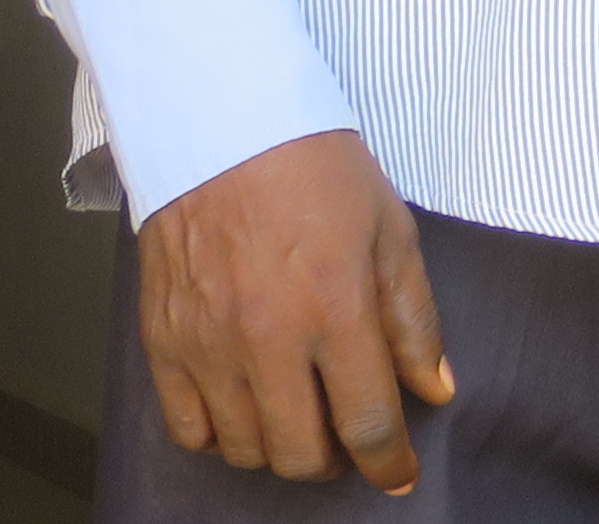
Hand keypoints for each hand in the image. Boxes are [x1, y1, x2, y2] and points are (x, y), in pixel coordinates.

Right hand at [137, 129, 453, 493]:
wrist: (222, 124)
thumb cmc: (313, 167)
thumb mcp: (389, 228)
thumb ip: (413, 317)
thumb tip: (434, 389)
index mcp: (334, 306)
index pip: (367, 422)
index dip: (389, 462)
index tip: (399, 474)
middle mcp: (267, 338)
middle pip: (301, 455)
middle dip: (335, 460)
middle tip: (346, 435)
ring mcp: (208, 344)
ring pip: (246, 451)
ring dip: (280, 447)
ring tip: (298, 414)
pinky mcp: (164, 340)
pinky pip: (189, 429)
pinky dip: (220, 435)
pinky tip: (244, 407)